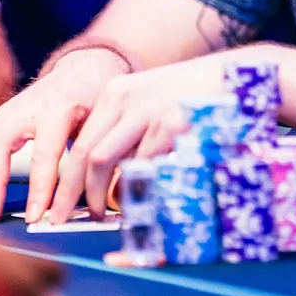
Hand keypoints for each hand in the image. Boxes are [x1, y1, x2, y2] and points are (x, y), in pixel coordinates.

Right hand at [0, 47, 128, 222]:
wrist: (84, 71)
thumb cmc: (96, 101)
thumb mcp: (104, 125)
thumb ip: (93, 158)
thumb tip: (92, 204)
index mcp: (61, 108)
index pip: (44, 153)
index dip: (39, 188)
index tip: (35, 217)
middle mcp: (29, 105)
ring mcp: (10, 108)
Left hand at [48, 54, 228, 222]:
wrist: (235, 76)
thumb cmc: (193, 98)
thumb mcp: (151, 103)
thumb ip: (127, 133)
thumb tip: (105, 178)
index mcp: (116, 92)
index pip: (79, 141)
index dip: (66, 179)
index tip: (60, 204)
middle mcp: (126, 97)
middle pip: (85, 154)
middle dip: (72, 194)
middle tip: (69, 219)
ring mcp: (148, 109)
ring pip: (105, 160)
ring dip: (102, 195)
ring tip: (105, 213)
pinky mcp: (172, 122)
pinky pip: (143, 164)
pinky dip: (137, 186)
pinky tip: (140, 197)